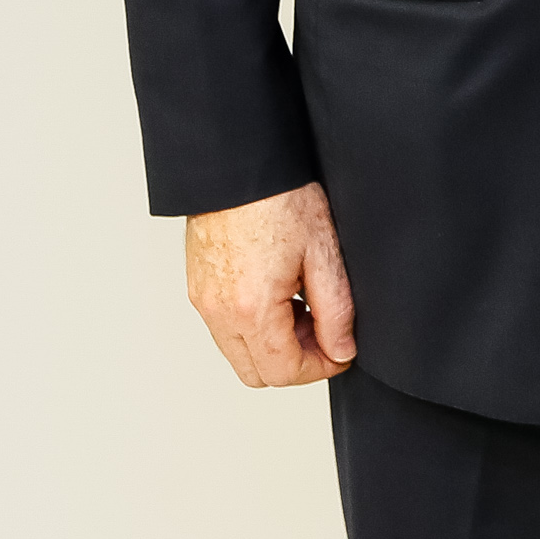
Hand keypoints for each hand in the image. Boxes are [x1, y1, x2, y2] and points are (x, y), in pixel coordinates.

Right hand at [184, 181, 356, 386]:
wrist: (239, 164)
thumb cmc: (280, 197)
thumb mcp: (324, 253)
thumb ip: (336, 310)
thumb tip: (342, 350)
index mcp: (252, 308)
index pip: (283, 372)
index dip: (320, 368)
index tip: (342, 350)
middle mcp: (219, 311)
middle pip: (256, 374)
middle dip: (295, 362)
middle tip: (323, 328)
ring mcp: (203, 301)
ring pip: (239, 354)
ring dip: (274, 346)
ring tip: (303, 305)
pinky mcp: (197, 288)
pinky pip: (225, 329)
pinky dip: (254, 327)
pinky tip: (280, 294)